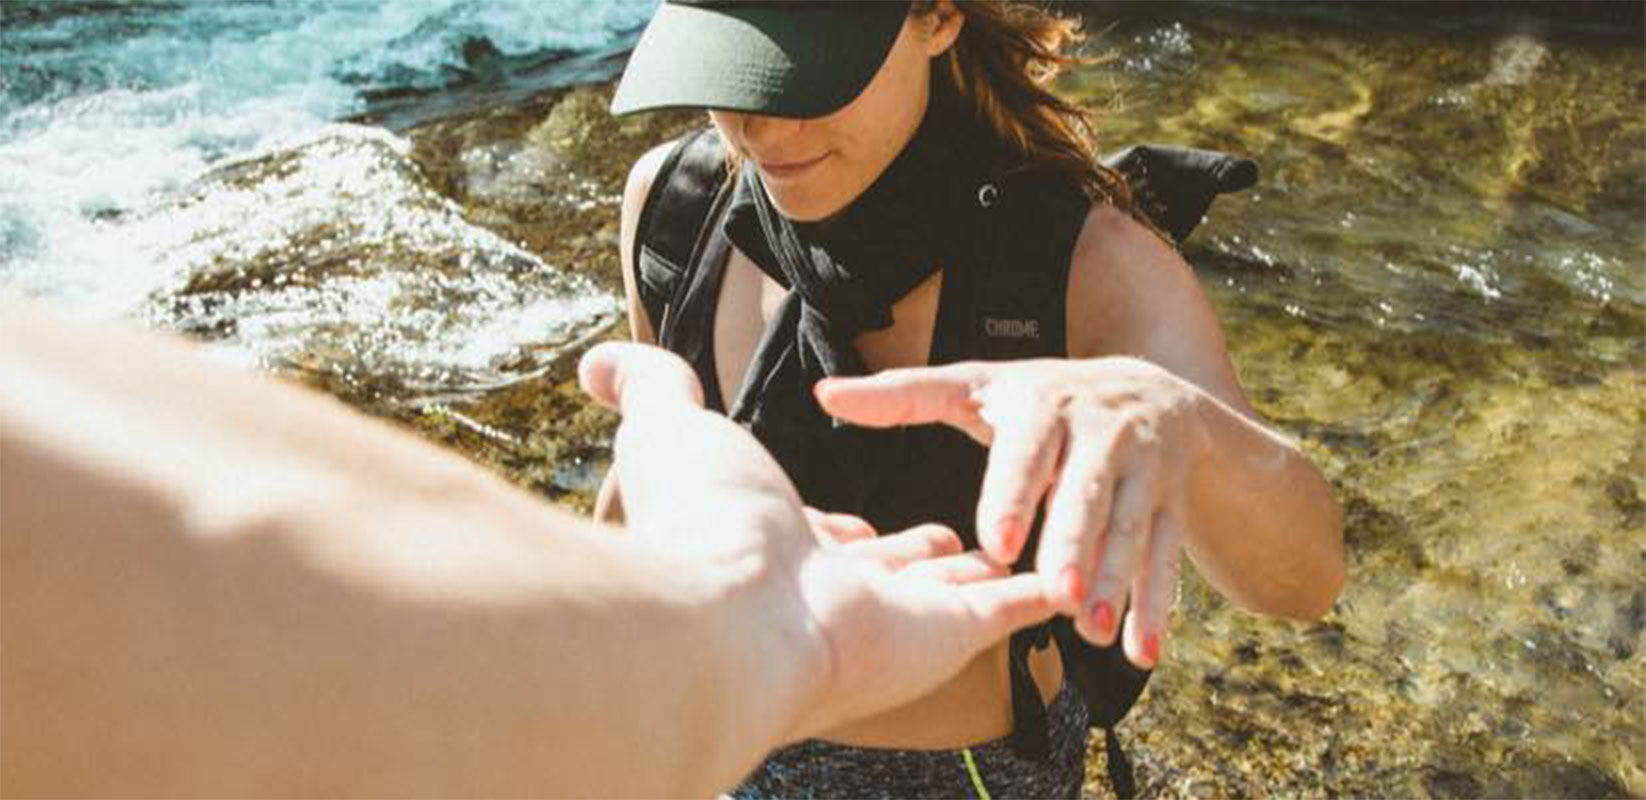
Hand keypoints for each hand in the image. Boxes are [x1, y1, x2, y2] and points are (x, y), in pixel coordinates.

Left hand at [578, 343, 1055, 738]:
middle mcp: (841, 590)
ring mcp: (900, 617)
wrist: (736, 608)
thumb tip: (597, 360)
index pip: (831, 540)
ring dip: (993, 574)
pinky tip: (1073, 588)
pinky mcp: (951, 631)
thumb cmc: (703, 518)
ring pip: (959, 592)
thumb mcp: (670, 428)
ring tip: (1038, 560)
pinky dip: (1044, 597)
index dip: (851, 531)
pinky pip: (1011, 610)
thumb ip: (647, 387)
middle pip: (900, 571)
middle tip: (968, 541)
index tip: (862, 524)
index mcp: (785, 548)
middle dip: (927, 558)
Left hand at [815, 357, 1214, 669]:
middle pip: (1086, 493)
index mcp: (1043, 405)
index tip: (993, 544)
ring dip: (1116, 582)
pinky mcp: (1171, 503)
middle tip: (1053, 594)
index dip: (1013, 494)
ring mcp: (1143, 468)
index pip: (1028, 452)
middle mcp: (1100, 432)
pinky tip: (1141, 651)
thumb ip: (902, 397)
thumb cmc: (1042, 398)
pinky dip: (1156, 604)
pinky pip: (1166, 554)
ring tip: (1094, 633)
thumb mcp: (976, 387)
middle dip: (1074, 544)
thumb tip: (824, 394)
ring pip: (1130, 528)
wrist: (1156, 391)